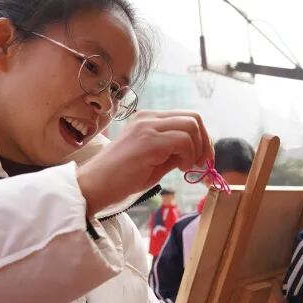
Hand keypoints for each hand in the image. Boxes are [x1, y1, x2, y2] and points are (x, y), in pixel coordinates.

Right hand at [78, 110, 212, 216]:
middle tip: (202, 164)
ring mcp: (148, 126)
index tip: (203, 159)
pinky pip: (184, 140)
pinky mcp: (148, 140)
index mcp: (150, 119)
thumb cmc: (123, 177)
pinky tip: (180, 168)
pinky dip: (189, 156)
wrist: (96, 185)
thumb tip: (199, 154)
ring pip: (192, 126)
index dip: (203, 138)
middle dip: (205, 142)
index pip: (187, 117)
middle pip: (194, 117)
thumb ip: (175, 152)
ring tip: (186, 167)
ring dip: (197, 150)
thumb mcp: (156, 161)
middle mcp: (149, 118)